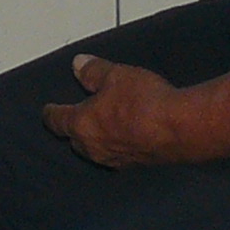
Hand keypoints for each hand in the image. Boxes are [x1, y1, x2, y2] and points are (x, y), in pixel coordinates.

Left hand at [41, 54, 194, 168]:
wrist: (182, 129)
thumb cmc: (146, 103)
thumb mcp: (115, 75)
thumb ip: (93, 71)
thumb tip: (79, 65)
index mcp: (82, 125)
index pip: (57, 121)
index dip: (51, 114)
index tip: (48, 112)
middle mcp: (95, 147)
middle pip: (76, 140)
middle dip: (74, 129)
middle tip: (76, 118)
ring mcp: (117, 159)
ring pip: (97, 150)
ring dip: (98, 139)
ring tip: (105, 125)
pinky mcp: (138, 164)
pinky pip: (120, 155)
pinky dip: (119, 145)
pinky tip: (129, 136)